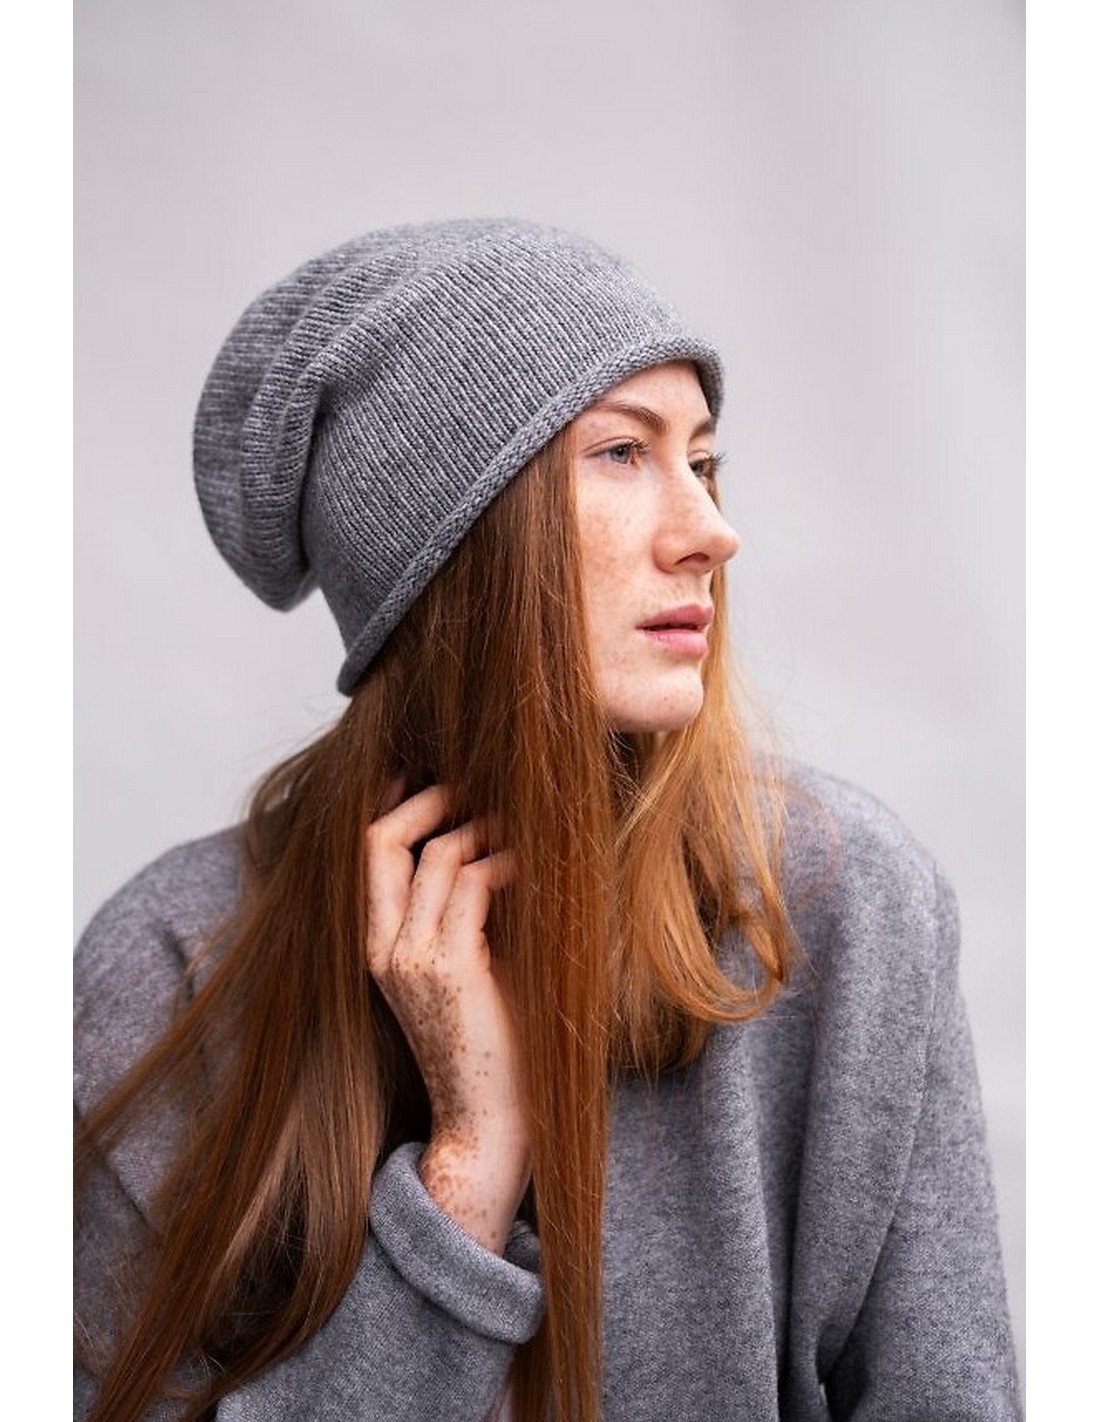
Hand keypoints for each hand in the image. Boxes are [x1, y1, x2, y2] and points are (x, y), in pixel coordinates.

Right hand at [364, 785, 529, 1251]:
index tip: (436, 776)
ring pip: (436, 854)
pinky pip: (473, 883)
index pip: (371, 854)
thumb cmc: (493, 1045)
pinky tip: (531, 867)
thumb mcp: (471, 967)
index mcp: (379, 948)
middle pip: (383, 840)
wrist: (489, 1124)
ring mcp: (410, 958)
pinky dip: (506, 862)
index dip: (397, 804)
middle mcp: (384, 949)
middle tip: (474, 785)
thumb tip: (496, 844)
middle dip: (428, 798)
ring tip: (518, 828)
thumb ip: (468, 912)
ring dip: (481, 828)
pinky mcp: (449, 968)